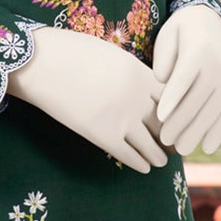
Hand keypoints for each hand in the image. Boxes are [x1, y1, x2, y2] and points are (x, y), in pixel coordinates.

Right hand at [6, 26, 165, 174]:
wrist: (41, 63)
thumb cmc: (72, 52)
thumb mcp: (112, 54)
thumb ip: (132, 72)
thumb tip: (144, 86)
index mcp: (141, 74)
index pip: (174, 100)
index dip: (178, 114)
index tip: (178, 122)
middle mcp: (137, 97)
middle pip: (166, 124)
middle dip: (172, 139)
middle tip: (175, 147)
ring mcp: (121, 118)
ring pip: (152, 145)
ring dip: (159, 156)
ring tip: (161, 161)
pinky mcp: (103, 135)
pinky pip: (129, 156)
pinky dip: (139, 164)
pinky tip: (143, 167)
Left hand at [152, 5, 220, 154]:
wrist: (211, 23)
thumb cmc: (180, 34)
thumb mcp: (168, 37)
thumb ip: (164, 59)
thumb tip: (162, 81)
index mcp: (198, 51)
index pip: (184, 78)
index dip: (173, 98)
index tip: (160, 117)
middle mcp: (218, 67)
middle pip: (198, 99)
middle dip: (181, 122)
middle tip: (164, 140)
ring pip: (213, 110)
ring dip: (197, 132)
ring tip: (180, 149)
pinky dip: (219, 131)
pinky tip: (207, 147)